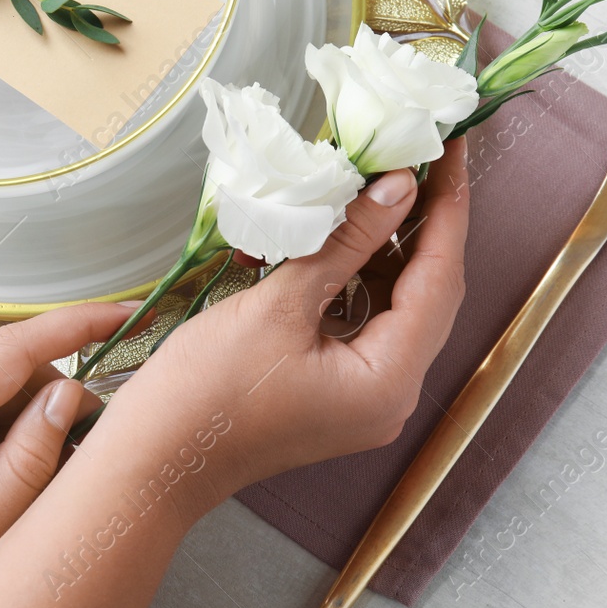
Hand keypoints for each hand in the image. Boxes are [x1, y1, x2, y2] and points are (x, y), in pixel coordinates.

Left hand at [0, 301, 125, 607]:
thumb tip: (69, 398)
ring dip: (28, 429)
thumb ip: (27, 466)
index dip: (76, 324)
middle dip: (57, 403)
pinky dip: (2, 441)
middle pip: (7, 373)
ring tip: (35, 493)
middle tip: (89, 455)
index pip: (12, 350)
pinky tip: (7, 490)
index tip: (127, 312)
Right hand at [102, 138, 469, 503]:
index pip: (440, 277)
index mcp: (389, 380)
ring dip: (388, 247)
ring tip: (379, 183)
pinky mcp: (337, 391)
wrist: (153, 461)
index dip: (448, 207)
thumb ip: (346, 242)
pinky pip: (365, 322)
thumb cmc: (206, 392)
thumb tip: (398, 186)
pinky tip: (342, 234)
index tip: (453, 146)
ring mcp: (365, 397)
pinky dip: (358, 277)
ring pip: (396, 305)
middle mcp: (392, 395)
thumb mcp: (279, 305)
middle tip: (421, 154)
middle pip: (428, 292)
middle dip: (425, 223)